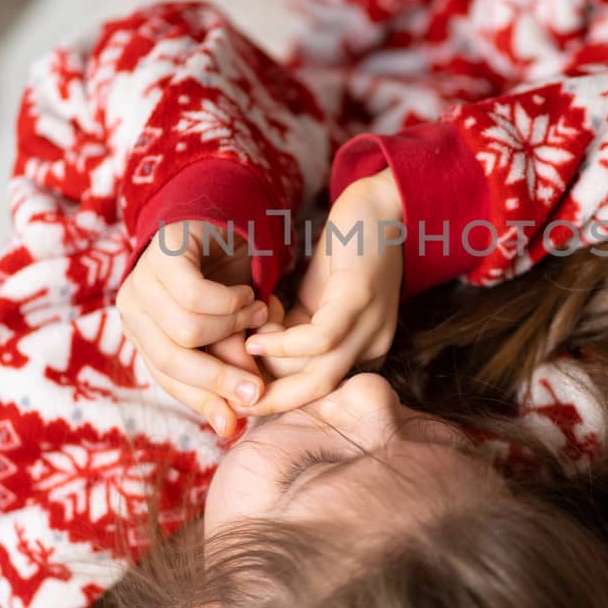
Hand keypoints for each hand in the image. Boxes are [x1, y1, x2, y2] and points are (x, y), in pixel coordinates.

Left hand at [116, 221, 276, 437]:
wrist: (223, 222)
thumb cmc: (225, 282)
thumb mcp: (228, 333)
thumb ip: (226, 369)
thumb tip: (233, 424)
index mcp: (143, 334)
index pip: (168, 379)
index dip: (204, 401)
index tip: (239, 420)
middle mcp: (132, 309)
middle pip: (172, 359)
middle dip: (219, 377)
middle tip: (258, 385)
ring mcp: (141, 279)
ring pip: (186, 330)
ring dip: (233, 329)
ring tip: (257, 316)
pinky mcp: (160, 254)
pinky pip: (194, 296)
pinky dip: (229, 302)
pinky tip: (247, 295)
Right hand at [242, 168, 403, 415]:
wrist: (377, 205)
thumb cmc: (340, 256)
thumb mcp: (311, 304)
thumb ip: (289, 334)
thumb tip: (252, 362)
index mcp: (361, 353)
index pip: (314, 391)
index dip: (273, 396)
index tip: (236, 391)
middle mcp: (372, 347)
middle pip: (317, 394)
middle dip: (270, 402)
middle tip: (229, 401)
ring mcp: (371, 325)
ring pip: (320, 376)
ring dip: (272, 379)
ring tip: (235, 369)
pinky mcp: (360, 298)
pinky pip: (321, 338)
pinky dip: (284, 345)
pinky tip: (255, 339)